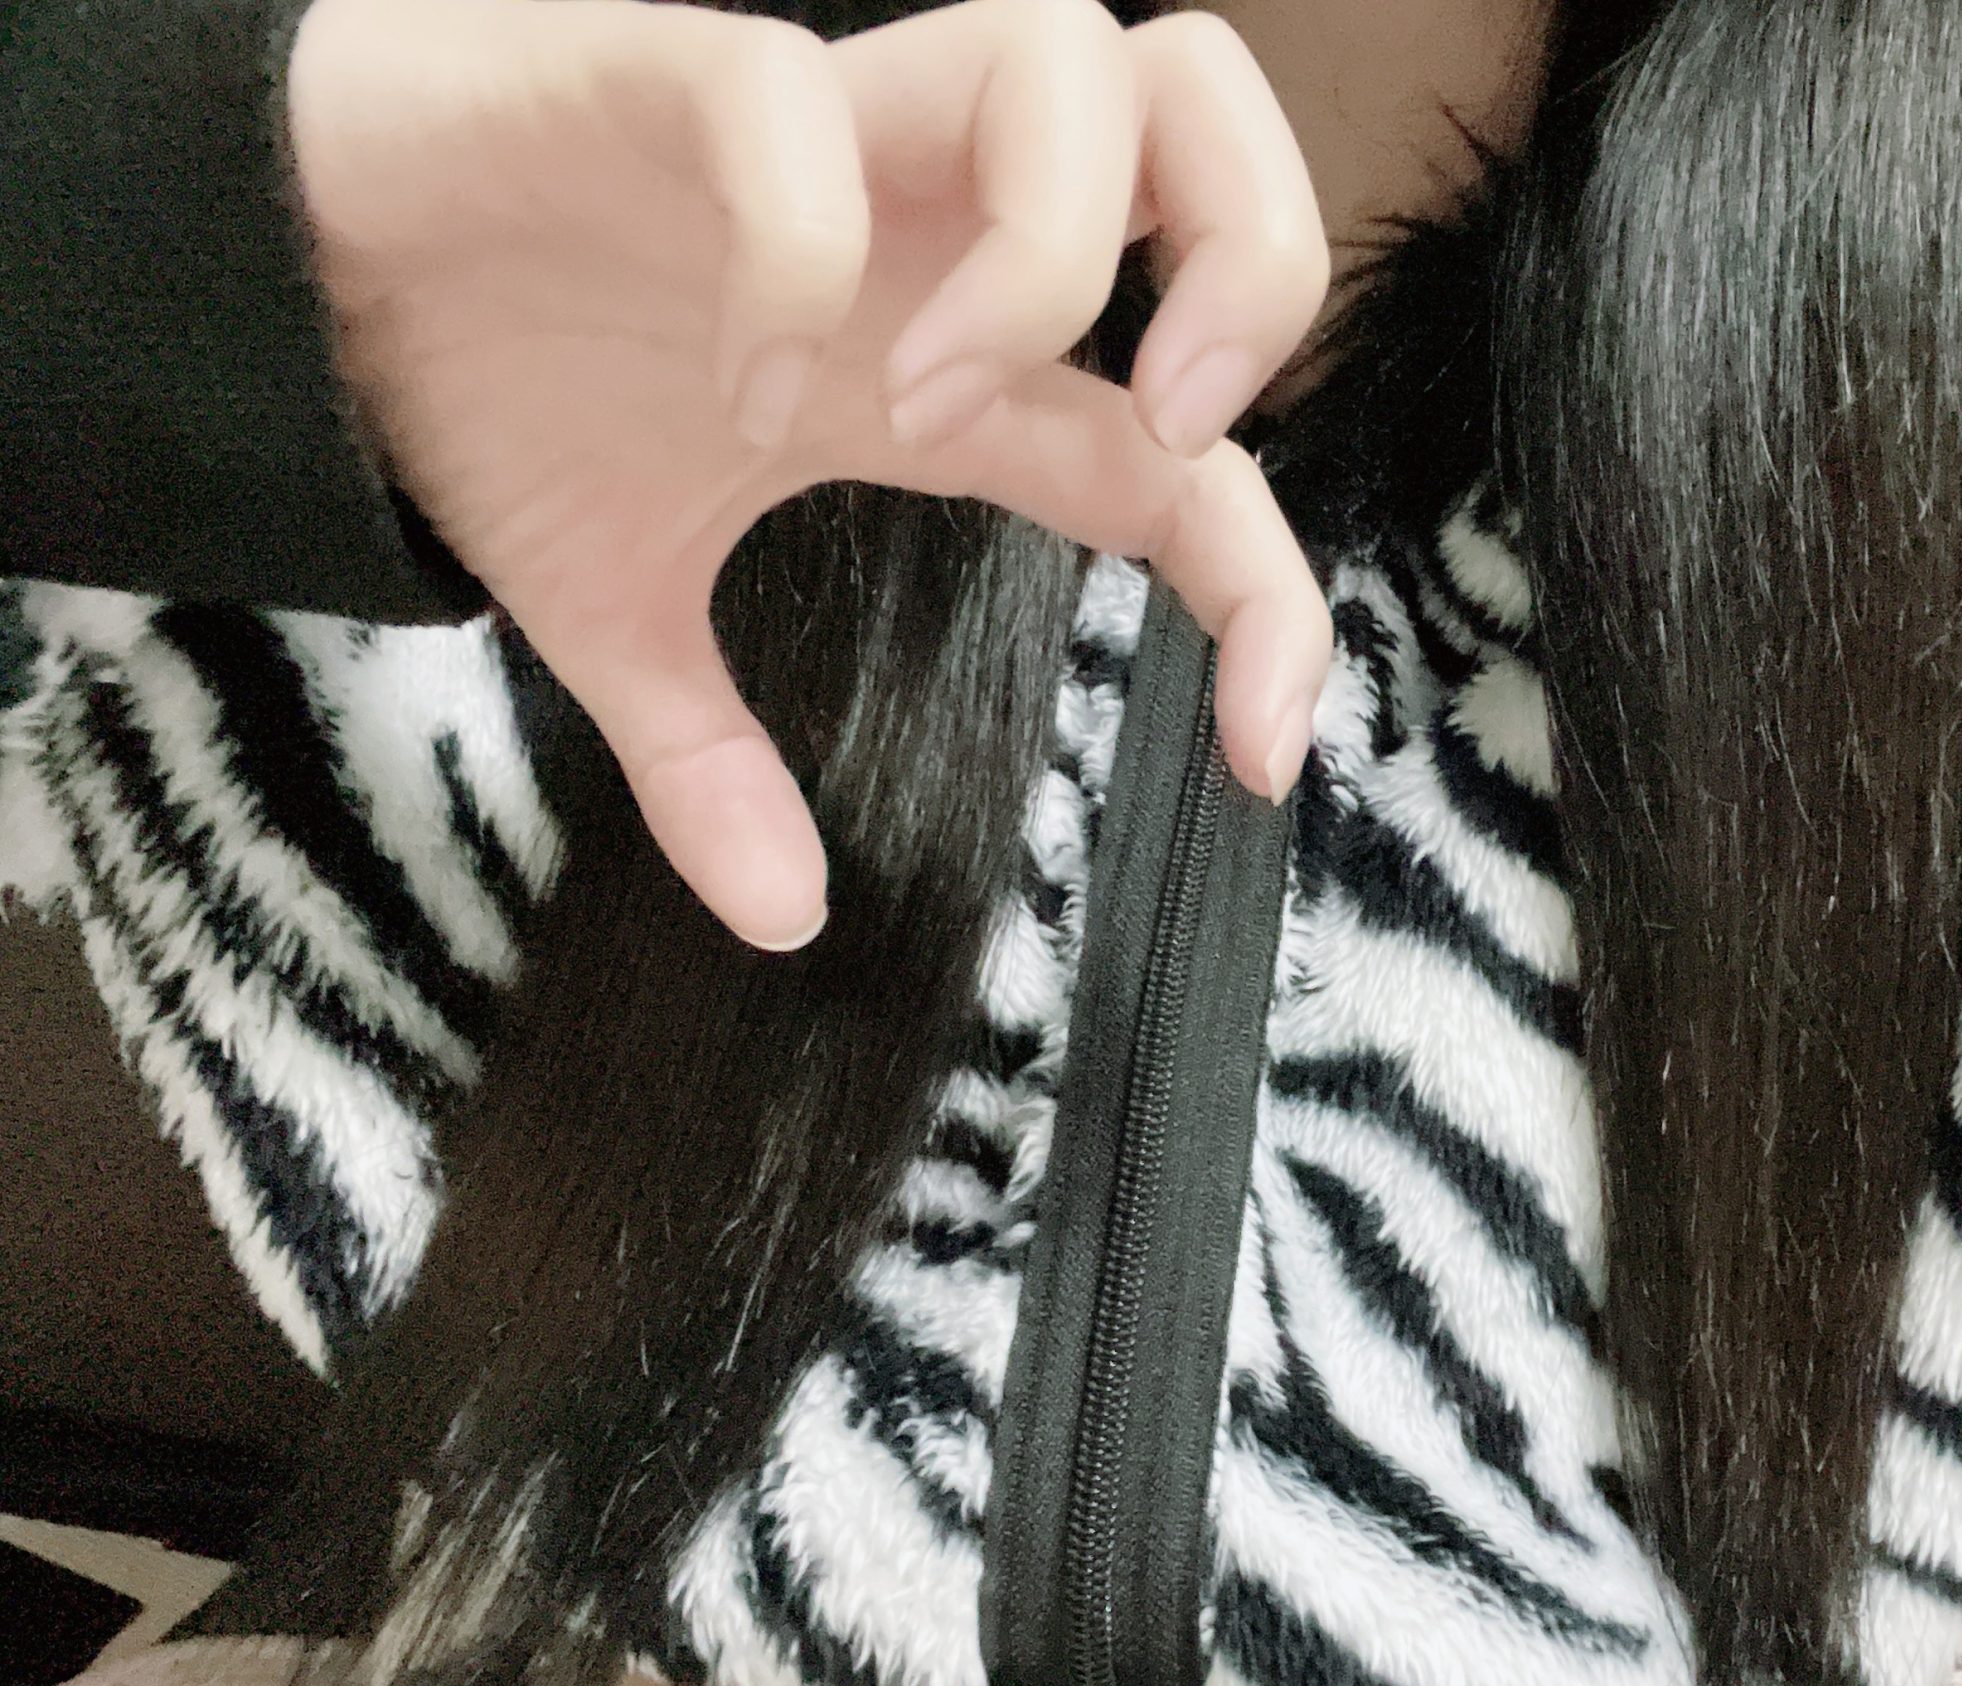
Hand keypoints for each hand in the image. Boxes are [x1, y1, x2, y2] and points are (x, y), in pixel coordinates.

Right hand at [285, 0, 1331, 949]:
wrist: (290, 266)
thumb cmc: (487, 381)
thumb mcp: (616, 608)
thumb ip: (710, 758)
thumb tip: (779, 918)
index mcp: (942, 354)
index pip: (1179, 443)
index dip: (1266, 586)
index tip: (1266, 749)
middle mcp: (916, 225)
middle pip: (1204, 120)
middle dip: (1258, 275)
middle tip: (1166, 430)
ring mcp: (813, 138)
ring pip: (1064, 51)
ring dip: (1049, 253)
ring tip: (932, 405)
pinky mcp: (660, 76)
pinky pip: (788, 100)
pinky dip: (795, 257)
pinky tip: (739, 383)